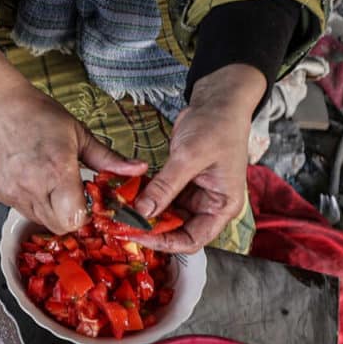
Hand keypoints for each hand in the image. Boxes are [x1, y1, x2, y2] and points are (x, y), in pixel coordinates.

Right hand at [0, 49, 144, 233]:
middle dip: (70, 215)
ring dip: (50, 209)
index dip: (85, 214)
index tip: (87, 199)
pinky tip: (31, 177)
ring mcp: (11, 191)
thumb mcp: (79, 133)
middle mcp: (31, 186)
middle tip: (71, 192)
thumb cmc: (40, 114)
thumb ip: (109, 159)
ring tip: (50, 182)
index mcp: (57, 170)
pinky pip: (20, 209)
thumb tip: (140, 169)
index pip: (75, 219)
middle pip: (59, 226)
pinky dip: (31, 201)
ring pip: (39, 220)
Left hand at [133, 64, 265, 253]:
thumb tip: (142, 211)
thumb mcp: (190, 156)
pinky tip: (125, 195)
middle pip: (177, 230)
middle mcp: (209, 206)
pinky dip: (144, 197)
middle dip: (150, 228)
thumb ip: (166, 185)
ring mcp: (194, 195)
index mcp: (222, 207)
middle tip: (122, 223)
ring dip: (144, 213)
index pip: (193, 240)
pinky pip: (160, 197)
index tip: (139, 235)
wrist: (219, 101)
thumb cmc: (217, 126)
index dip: (165, 242)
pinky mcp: (181, 183)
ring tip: (119, 211)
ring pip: (165, 214)